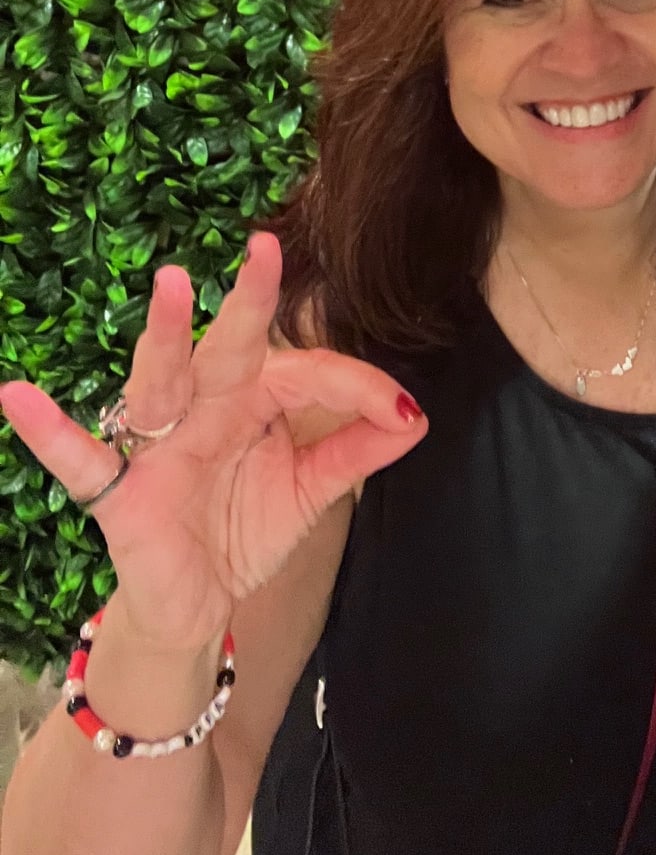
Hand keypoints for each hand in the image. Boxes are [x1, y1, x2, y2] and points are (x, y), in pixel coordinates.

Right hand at [0, 232, 426, 654]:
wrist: (198, 606)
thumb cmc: (246, 527)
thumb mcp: (311, 489)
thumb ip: (358, 450)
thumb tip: (416, 416)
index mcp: (253, 397)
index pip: (305, 371)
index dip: (356, 387)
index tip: (402, 411)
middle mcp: (204, 405)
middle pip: (229, 347)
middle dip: (248, 301)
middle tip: (265, 249)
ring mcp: (157, 443)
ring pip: (160, 380)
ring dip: (165, 336)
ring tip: (168, 287)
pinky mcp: (120, 492)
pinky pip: (81, 459)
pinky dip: (48, 431)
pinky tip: (17, 396)